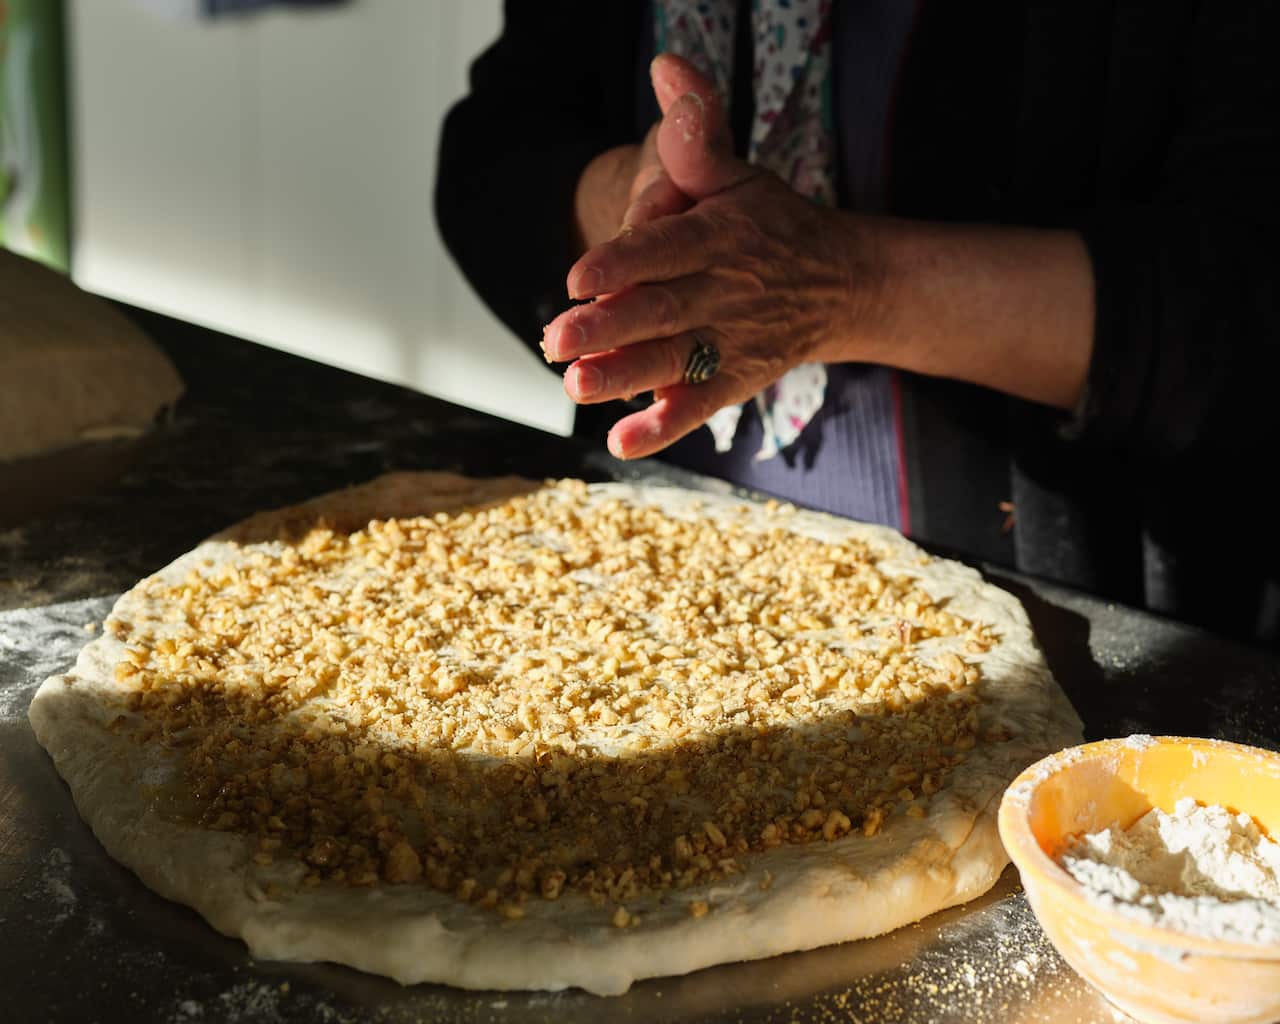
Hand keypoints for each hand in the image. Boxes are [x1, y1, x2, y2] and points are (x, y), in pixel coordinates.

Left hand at [546, 56, 877, 458]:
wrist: (842, 283)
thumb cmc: (769, 222)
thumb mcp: (737, 173)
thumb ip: (695, 133)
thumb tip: (665, 65)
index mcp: (720, 236)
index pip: (667, 249)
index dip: (623, 262)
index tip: (578, 278)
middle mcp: (726, 291)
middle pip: (663, 310)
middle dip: (609, 326)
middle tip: (556, 338)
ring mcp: (732, 340)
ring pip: (675, 360)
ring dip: (625, 376)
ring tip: (576, 385)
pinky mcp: (735, 378)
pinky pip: (700, 406)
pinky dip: (663, 427)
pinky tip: (621, 442)